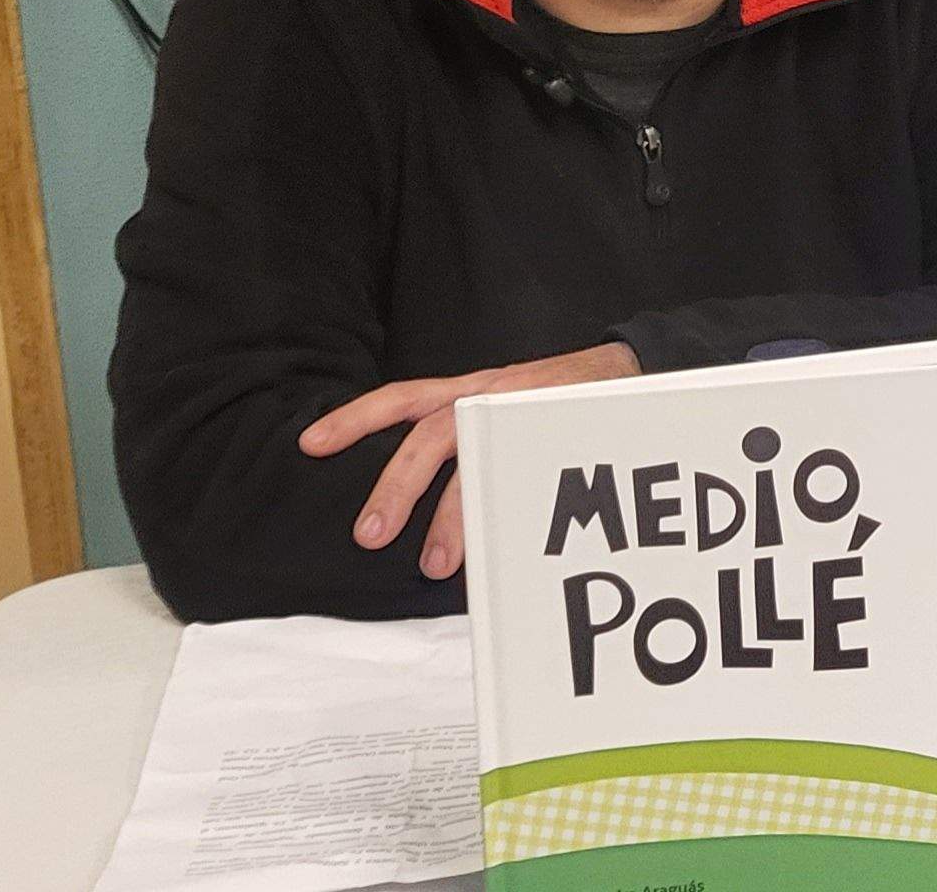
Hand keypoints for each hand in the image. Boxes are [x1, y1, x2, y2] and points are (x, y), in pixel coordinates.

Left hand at [299, 341, 639, 579]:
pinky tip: (494, 549)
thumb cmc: (551, 401)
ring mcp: (520, 413)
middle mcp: (486, 395)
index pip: (401, 397)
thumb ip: (460, 439)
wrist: (625, 372)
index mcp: (466, 390)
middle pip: (429, 436)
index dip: (354, 417)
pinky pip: (520, 474)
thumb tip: (410, 497)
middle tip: (369, 535)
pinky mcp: (552, 432)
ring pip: (475, 460)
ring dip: (452, 516)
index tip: (311, 444)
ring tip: (434, 564)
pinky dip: (503, 515)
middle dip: (396, 488)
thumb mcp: (496, 407)